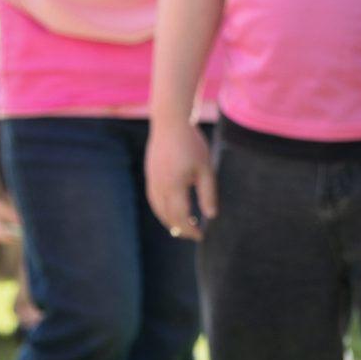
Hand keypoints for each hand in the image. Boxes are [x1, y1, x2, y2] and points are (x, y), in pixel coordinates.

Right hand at [145, 125, 216, 239]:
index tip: (200, 236)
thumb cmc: (192, 144)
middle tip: (193, 234)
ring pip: (158, 210)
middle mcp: (159, 187)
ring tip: (183, 226)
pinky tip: (172, 210)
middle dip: (180, 228)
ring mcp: (152, 181)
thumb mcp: (205, 168)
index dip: (190, 229)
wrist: (170, 123)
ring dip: (170, 221)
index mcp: (174, 186)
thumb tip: (211, 215)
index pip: (180, 217)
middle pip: (167, 217)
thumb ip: (208, 193)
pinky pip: (154, 200)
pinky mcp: (150, 176)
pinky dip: (162, 210)